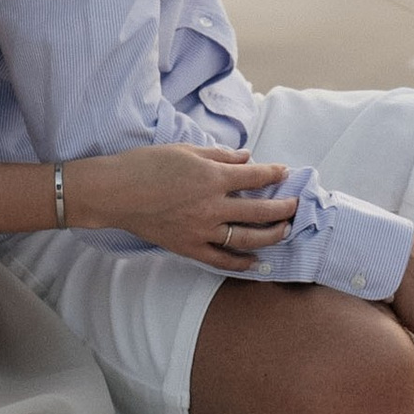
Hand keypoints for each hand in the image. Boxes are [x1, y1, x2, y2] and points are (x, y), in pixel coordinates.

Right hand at [80, 148, 298, 267]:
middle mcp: (212, 206)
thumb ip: (220, 155)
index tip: (285, 173)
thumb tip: (246, 158)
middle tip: (295, 206)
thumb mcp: (187, 150)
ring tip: (284, 231)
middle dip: (282, 209)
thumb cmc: (149, 164)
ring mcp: (202, 231)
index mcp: (213, 177)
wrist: (118, 192)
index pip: (255, 178)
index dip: (274, 174)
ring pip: (246, 239)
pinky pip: (221, 260)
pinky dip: (240, 263)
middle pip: (259, 212)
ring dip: (270, 236)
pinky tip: (255, 262)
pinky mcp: (189, 247)